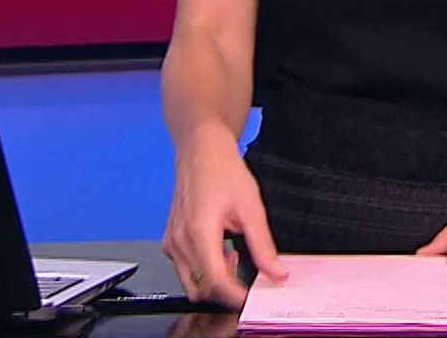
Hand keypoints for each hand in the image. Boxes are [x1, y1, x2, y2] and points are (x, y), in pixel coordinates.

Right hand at [162, 136, 287, 306]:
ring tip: (234, 257)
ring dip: (214, 281)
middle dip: (226, 290)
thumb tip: (276, 272)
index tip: (252, 297)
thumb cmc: (222, 170)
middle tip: (247, 276)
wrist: (201, 150)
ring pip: (191, 282)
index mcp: (200, 231)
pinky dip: (203, 270)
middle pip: (201, 288)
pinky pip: (184, 269)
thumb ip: (263, 245)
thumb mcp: (251, 207)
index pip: (216, 281)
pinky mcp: (170, 240)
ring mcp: (172, 241)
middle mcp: (180, 240)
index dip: (236, 296)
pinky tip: (220, 251)